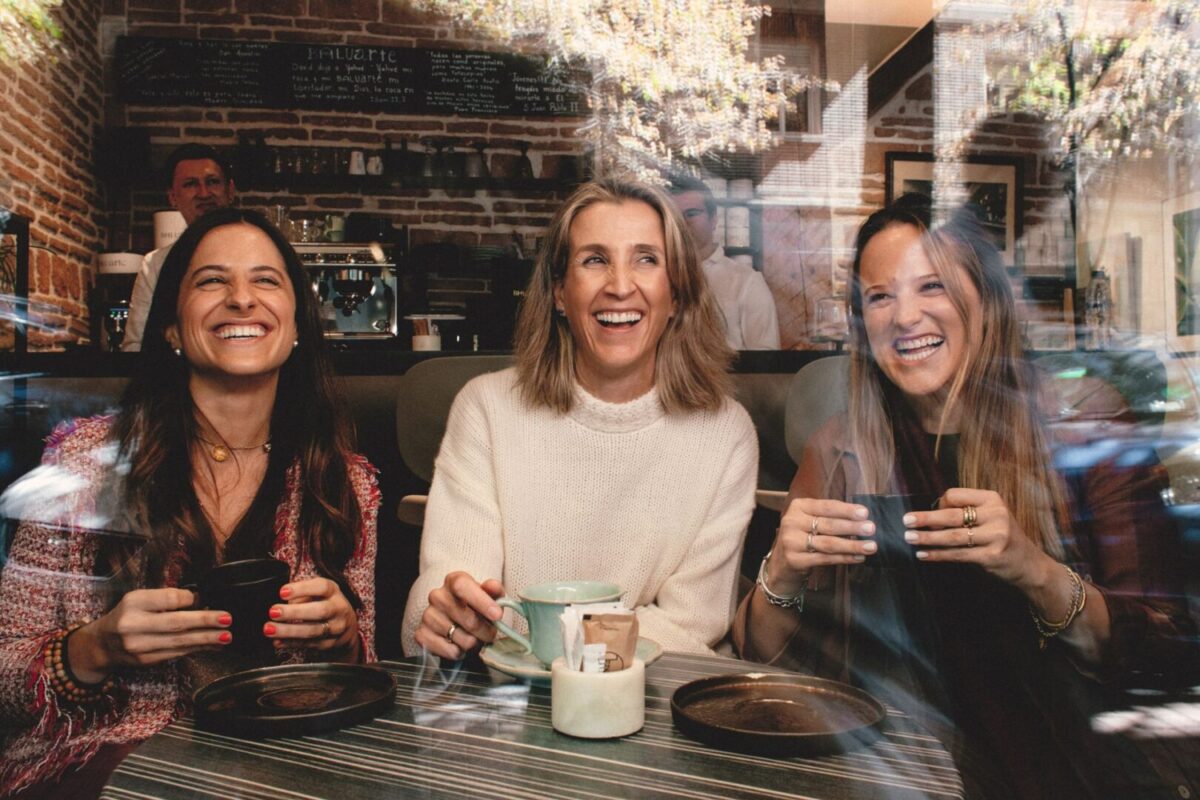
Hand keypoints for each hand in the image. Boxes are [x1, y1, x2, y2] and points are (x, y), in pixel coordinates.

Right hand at [70, 588, 230, 682]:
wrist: (102, 644)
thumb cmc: (128, 615)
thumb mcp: (140, 599)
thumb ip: (166, 599)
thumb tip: (201, 601)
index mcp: (134, 603)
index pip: (167, 600)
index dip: (188, 599)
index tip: (203, 598)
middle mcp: (134, 625)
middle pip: (175, 624)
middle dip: (204, 622)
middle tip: (227, 619)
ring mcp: (140, 647)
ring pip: (179, 642)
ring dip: (206, 639)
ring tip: (226, 636)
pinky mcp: (147, 661)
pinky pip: (177, 653)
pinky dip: (198, 649)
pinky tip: (214, 645)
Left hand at [266, 578, 359, 659]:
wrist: (346, 626)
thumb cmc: (325, 603)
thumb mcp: (318, 592)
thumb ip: (303, 594)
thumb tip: (283, 601)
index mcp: (333, 592)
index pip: (322, 587)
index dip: (302, 589)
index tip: (282, 592)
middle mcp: (338, 609)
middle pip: (320, 611)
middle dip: (294, 612)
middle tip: (273, 612)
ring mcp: (336, 628)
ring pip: (313, 631)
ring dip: (289, 631)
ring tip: (270, 629)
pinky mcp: (329, 644)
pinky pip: (309, 644)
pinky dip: (291, 643)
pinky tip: (277, 641)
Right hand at [413, 572, 504, 659]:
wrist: (456, 620)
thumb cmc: (475, 606)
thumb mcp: (489, 595)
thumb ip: (494, 590)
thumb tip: (492, 586)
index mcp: (454, 581)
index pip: (462, 587)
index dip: (481, 602)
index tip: (497, 615)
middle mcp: (437, 596)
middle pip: (467, 619)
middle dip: (486, 631)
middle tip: (491, 634)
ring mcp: (428, 615)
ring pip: (460, 638)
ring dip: (473, 643)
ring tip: (475, 639)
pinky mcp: (421, 634)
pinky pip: (448, 650)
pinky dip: (459, 652)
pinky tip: (461, 646)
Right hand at [766, 498, 875, 595]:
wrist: (781, 563)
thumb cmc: (803, 537)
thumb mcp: (810, 520)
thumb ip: (830, 517)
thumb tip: (861, 519)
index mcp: (798, 507)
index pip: (826, 506)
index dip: (846, 510)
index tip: (865, 513)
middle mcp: (792, 522)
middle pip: (828, 525)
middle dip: (852, 527)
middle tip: (871, 529)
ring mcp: (791, 541)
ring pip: (828, 543)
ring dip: (851, 545)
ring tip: (870, 546)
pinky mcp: (795, 559)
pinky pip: (825, 559)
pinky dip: (844, 558)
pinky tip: (858, 558)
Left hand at [902, 488, 1052, 588]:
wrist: (1029, 564)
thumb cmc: (1003, 537)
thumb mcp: (991, 516)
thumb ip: (966, 513)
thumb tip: (929, 514)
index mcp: (992, 499)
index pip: (955, 495)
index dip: (939, 503)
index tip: (930, 514)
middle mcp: (995, 514)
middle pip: (951, 515)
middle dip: (925, 519)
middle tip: (905, 521)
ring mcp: (995, 536)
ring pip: (952, 536)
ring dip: (927, 538)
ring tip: (909, 538)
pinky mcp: (991, 556)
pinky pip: (957, 555)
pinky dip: (938, 555)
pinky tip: (923, 555)